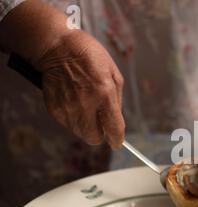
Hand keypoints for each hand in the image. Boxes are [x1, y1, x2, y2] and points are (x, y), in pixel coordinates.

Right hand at [37, 31, 124, 148]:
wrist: (57, 47)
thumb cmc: (89, 56)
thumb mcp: (113, 74)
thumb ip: (117, 100)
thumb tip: (116, 120)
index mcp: (104, 93)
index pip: (113, 128)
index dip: (117, 139)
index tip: (117, 141)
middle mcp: (85, 103)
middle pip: (94, 138)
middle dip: (100, 133)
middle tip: (101, 123)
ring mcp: (67, 107)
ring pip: (80, 133)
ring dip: (86, 126)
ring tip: (86, 107)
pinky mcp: (54, 108)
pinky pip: (68, 124)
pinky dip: (74, 119)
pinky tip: (75, 102)